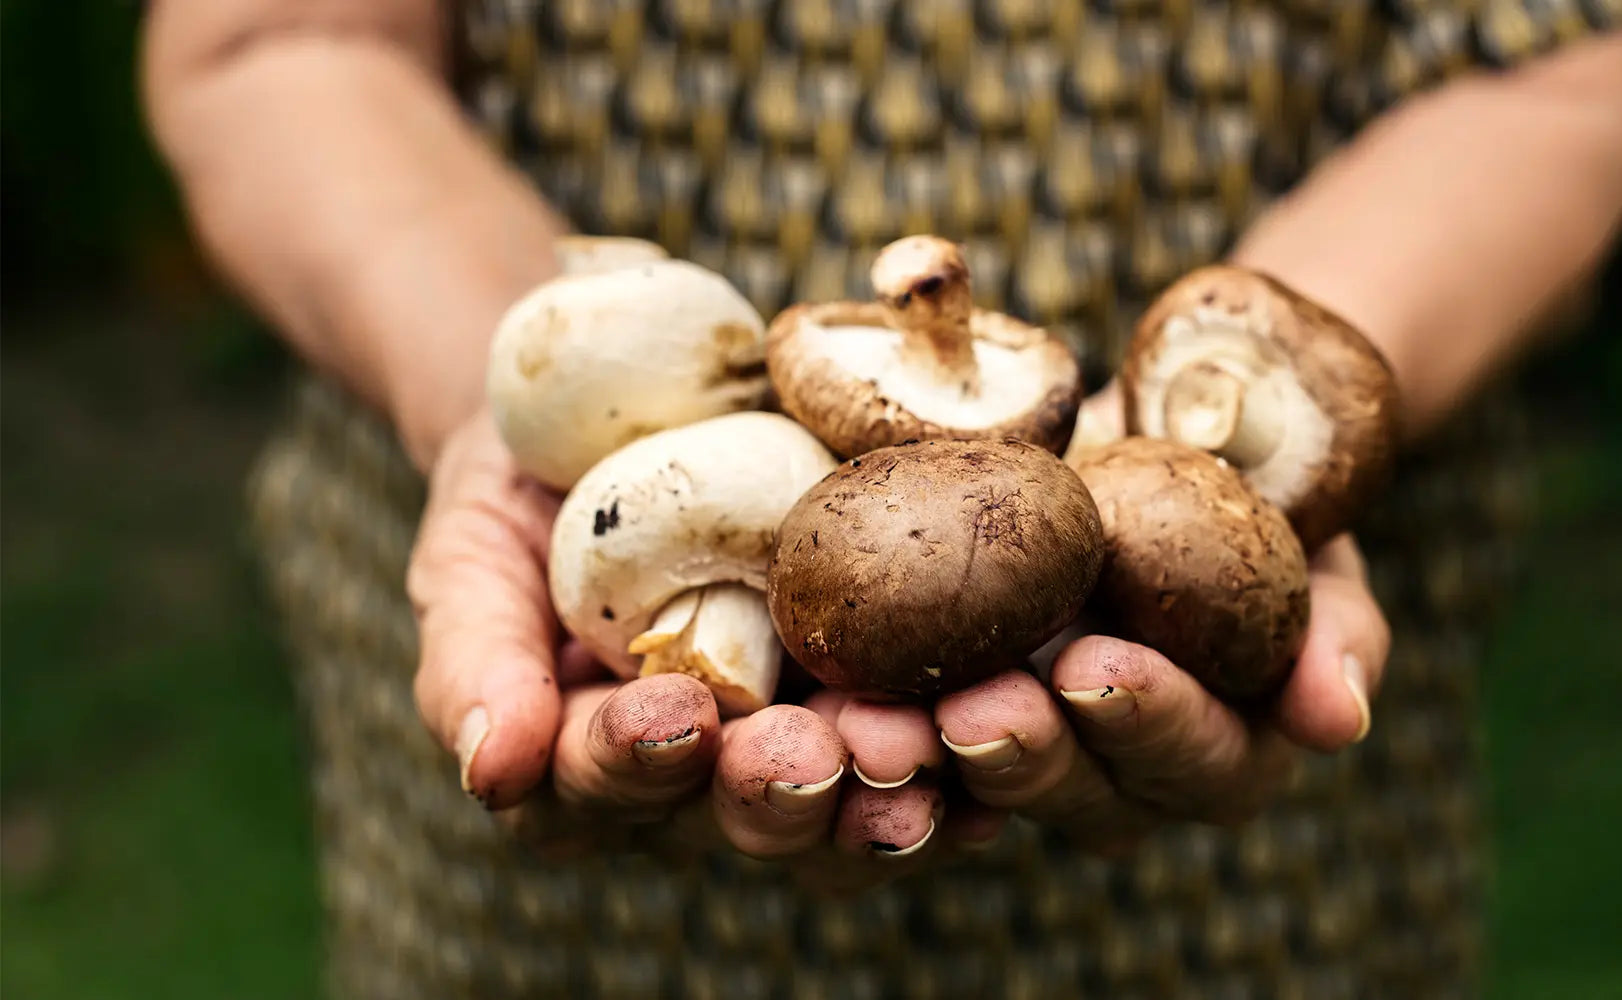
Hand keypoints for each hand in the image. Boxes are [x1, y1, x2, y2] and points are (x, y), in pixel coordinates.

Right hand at [404, 409, 998, 887]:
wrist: (625, 410)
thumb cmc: (527, 498)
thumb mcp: (470, 557)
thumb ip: (474, 657)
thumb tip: (491, 767)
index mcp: (597, 765)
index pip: (600, 792)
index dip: (633, 764)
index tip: (672, 711)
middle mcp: (712, 780)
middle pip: (748, 821)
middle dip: (781, 793)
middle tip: (813, 752)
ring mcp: (814, 740)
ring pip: (857, 802)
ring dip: (889, 784)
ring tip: (917, 741)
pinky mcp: (899, 691)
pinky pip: (950, 740)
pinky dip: (979, 737)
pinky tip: (1009, 710)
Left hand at [828, 534, 1385, 855]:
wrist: (1167, 437)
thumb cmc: (1264, 503)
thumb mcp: (1317, 549)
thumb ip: (1334, 631)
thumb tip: (1334, 718)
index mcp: (1222, 754)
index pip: (1196, 763)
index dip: (1149, 723)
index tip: (1097, 666)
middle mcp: (1124, 777)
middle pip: (1076, 794)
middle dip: (1022, 754)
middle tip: (970, 709)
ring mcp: (1032, 750)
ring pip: (977, 783)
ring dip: (924, 756)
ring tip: (877, 717)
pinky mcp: (950, 708)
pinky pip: (907, 729)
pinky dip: (862, 716)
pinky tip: (822, 690)